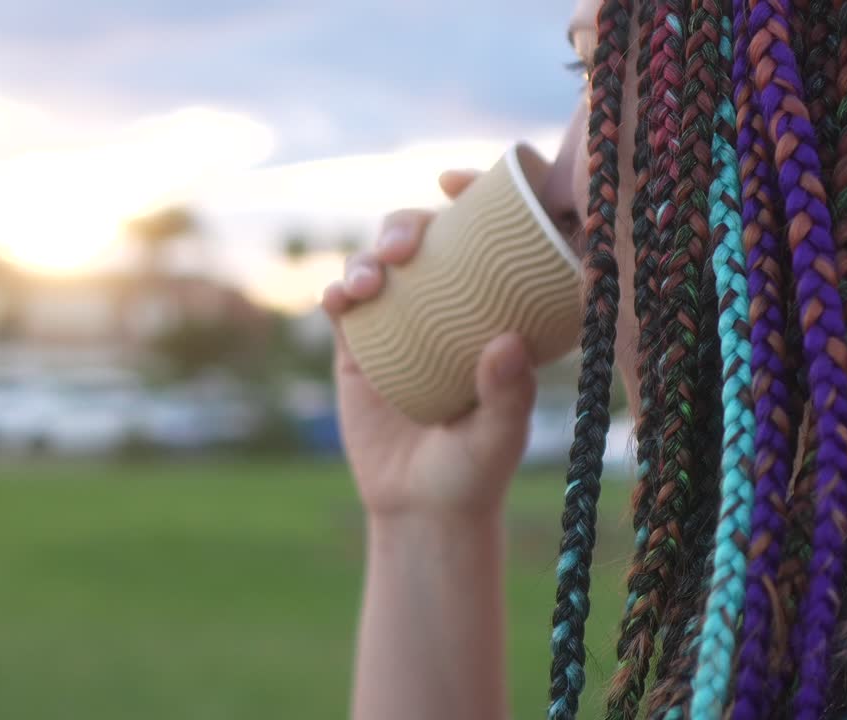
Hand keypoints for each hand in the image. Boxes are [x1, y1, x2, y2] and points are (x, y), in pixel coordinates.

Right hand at [321, 169, 538, 518]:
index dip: (477, 195)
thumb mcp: (500, 438)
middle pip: (428, 237)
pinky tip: (339, 300)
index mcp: (495, 310)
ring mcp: (402, 322)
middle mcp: (449, 306)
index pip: (491, 236)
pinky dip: (338, 290)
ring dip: (370, 254)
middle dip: (410, 221)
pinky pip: (344, 303)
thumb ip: (508, 394)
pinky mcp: (360, 345)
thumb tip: (506, 341)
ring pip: (381, 262)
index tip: (455, 181)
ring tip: (370, 281)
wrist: (419, 510)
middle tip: (407, 244)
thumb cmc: (475, 472)